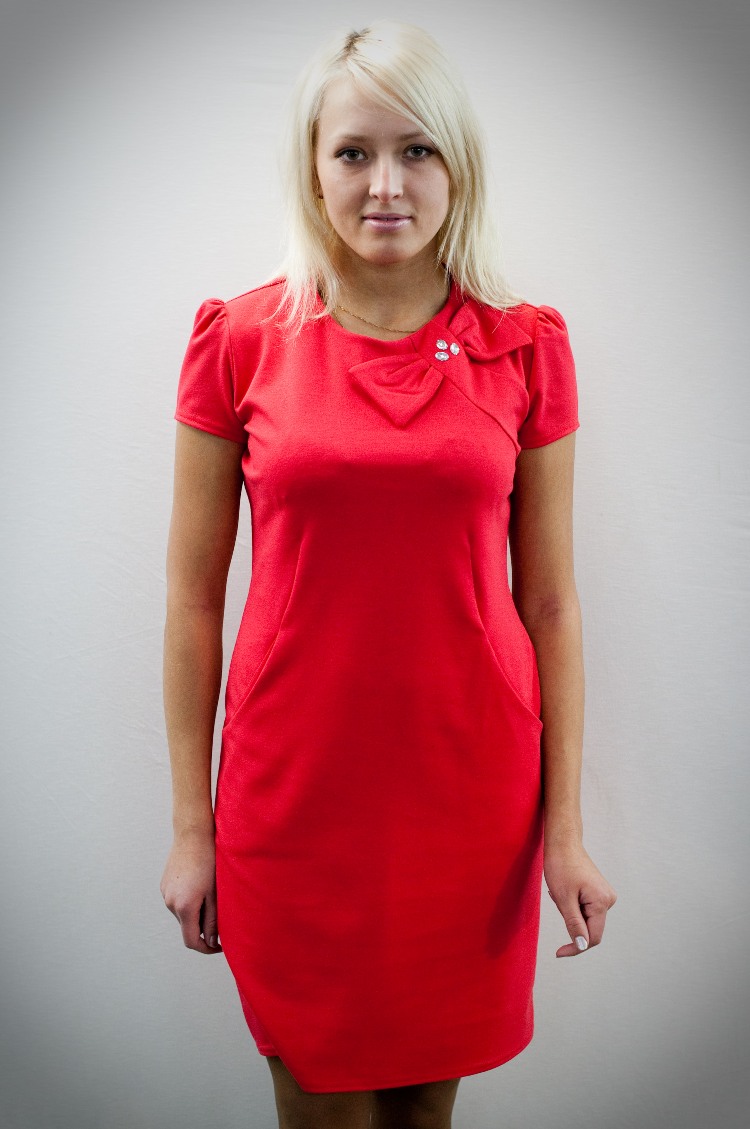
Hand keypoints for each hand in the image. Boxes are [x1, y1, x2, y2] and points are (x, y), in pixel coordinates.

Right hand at [160, 827, 222, 953]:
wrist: (193, 834)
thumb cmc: (209, 861)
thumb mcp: (215, 893)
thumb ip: (213, 920)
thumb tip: (211, 941)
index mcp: (184, 907)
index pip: (191, 941)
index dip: (206, 948)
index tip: (220, 946)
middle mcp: (170, 903)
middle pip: (187, 927)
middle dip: (203, 927)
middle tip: (220, 913)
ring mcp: (165, 893)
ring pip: (182, 914)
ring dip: (196, 913)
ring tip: (210, 894)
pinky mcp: (164, 885)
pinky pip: (176, 902)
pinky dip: (188, 902)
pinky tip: (199, 886)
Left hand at [543, 841, 616, 957]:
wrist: (562, 842)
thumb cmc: (561, 866)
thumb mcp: (564, 899)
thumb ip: (574, 924)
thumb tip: (582, 946)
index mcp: (602, 902)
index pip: (593, 938)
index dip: (576, 947)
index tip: (558, 953)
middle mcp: (608, 899)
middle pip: (589, 927)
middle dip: (570, 921)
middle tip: (557, 900)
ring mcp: (604, 895)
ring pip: (585, 918)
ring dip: (570, 912)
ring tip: (560, 891)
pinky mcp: (598, 891)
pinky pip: (585, 908)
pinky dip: (572, 905)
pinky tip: (564, 890)